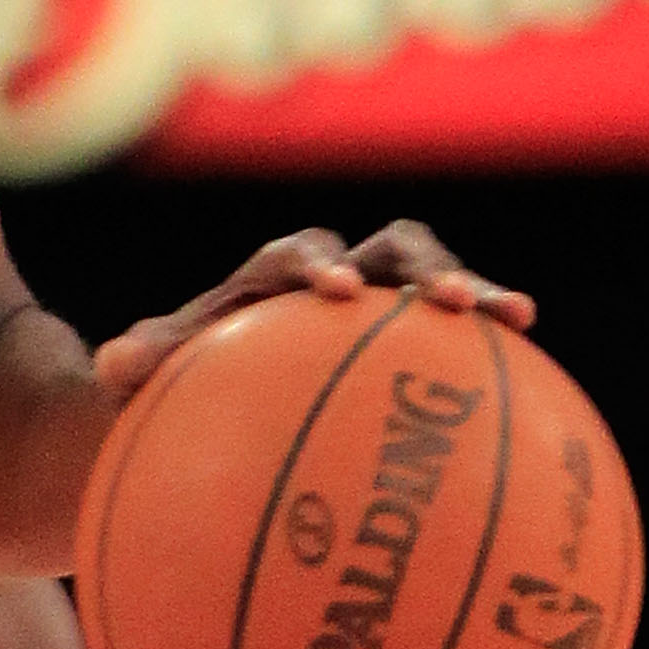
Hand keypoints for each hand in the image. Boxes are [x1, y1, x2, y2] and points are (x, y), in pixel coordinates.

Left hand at [91, 218, 536, 412]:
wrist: (207, 388)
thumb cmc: (176, 382)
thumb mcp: (148, 381)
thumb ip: (137, 365)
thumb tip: (114, 363)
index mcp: (273, 275)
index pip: (295, 254)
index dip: (315, 264)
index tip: (331, 290)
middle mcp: (338, 274)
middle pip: (391, 249)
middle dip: (425, 266)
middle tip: (453, 298)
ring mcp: (383, 305)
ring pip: (436, 284)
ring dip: (476, 291)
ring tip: (519, 316)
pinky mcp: (412, 340)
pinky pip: (456, 344)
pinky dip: (491, 358)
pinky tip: (534, 399)